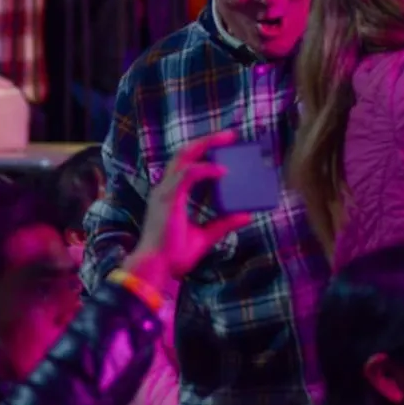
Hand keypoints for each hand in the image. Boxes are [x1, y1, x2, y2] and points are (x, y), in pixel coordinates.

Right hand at [123, 132, 251, 289]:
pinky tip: (222, 170)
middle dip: (207, 140)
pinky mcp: (169, 198)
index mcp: (170, 194)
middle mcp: (165, 188)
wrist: (156, 269)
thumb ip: (223, 224)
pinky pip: (188, 175)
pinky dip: (205, 169)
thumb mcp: (204, 237)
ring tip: (227, 139)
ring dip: (207, 144)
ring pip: (184, 156)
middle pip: (184, 153)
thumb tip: (247, 215)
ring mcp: (165, 191)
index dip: (203, 152)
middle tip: (231, 135)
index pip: (186, 164)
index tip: (224, 146)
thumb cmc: (173, 255)